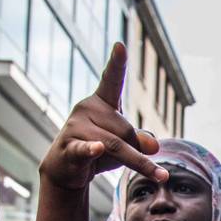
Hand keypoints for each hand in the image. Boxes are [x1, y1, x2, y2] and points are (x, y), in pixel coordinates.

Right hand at [38, 42, 166, 192]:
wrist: (66, 169)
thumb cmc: (99, 150)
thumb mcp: (125, 144)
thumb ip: (141, 140)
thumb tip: (154, 146)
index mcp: (101, 102)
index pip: (111, 80)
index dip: (116, 64)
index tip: (120, 46)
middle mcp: (86, 108)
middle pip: (125, 129)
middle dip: (135, 149)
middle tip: (128, 158)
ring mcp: (75, 127)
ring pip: (116, 145)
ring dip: (135, 162)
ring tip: (150, 174)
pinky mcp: (69, 147)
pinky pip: (85, 149)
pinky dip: (92, 151)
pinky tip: (98, 147)